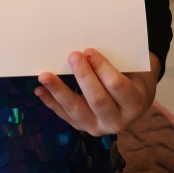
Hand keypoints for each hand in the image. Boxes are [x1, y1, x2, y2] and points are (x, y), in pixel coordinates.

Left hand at [34, 50, 159, 135]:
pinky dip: (50, 102)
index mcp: (134, 103)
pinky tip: (39, 90)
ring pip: (76, 110)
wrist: (132, 100)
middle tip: (72, 55)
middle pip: (98, 100)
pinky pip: (64, 114)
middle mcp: (117, 121)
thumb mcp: (131, 67)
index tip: (89, 50)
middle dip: (83, 76)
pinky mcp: (82, 126)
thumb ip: (115, 59)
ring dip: (59, 91)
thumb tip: (88, 46)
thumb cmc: (131, 76)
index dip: (103, 68)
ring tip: (45, 76)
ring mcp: (98, 127)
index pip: (117, 85)